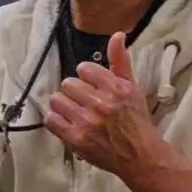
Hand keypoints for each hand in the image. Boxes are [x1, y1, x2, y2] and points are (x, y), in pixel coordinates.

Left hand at [44, 32, 167, 176]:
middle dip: (74, 91)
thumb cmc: (136, 120)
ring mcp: (87, 122)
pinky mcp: (76, 138)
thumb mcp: (132, 87)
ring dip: (63, 104)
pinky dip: (56, 119)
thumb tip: (117, 35)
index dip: (86, 77)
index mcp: (116, 88)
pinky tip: (66, 122)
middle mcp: (101, 103)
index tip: (91, 86)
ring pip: (57, 99)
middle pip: (68, 83)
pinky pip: (51, 120)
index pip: (83, 68)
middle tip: (83, 101)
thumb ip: (121, 61)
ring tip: (73, 111)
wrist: (139, 155)